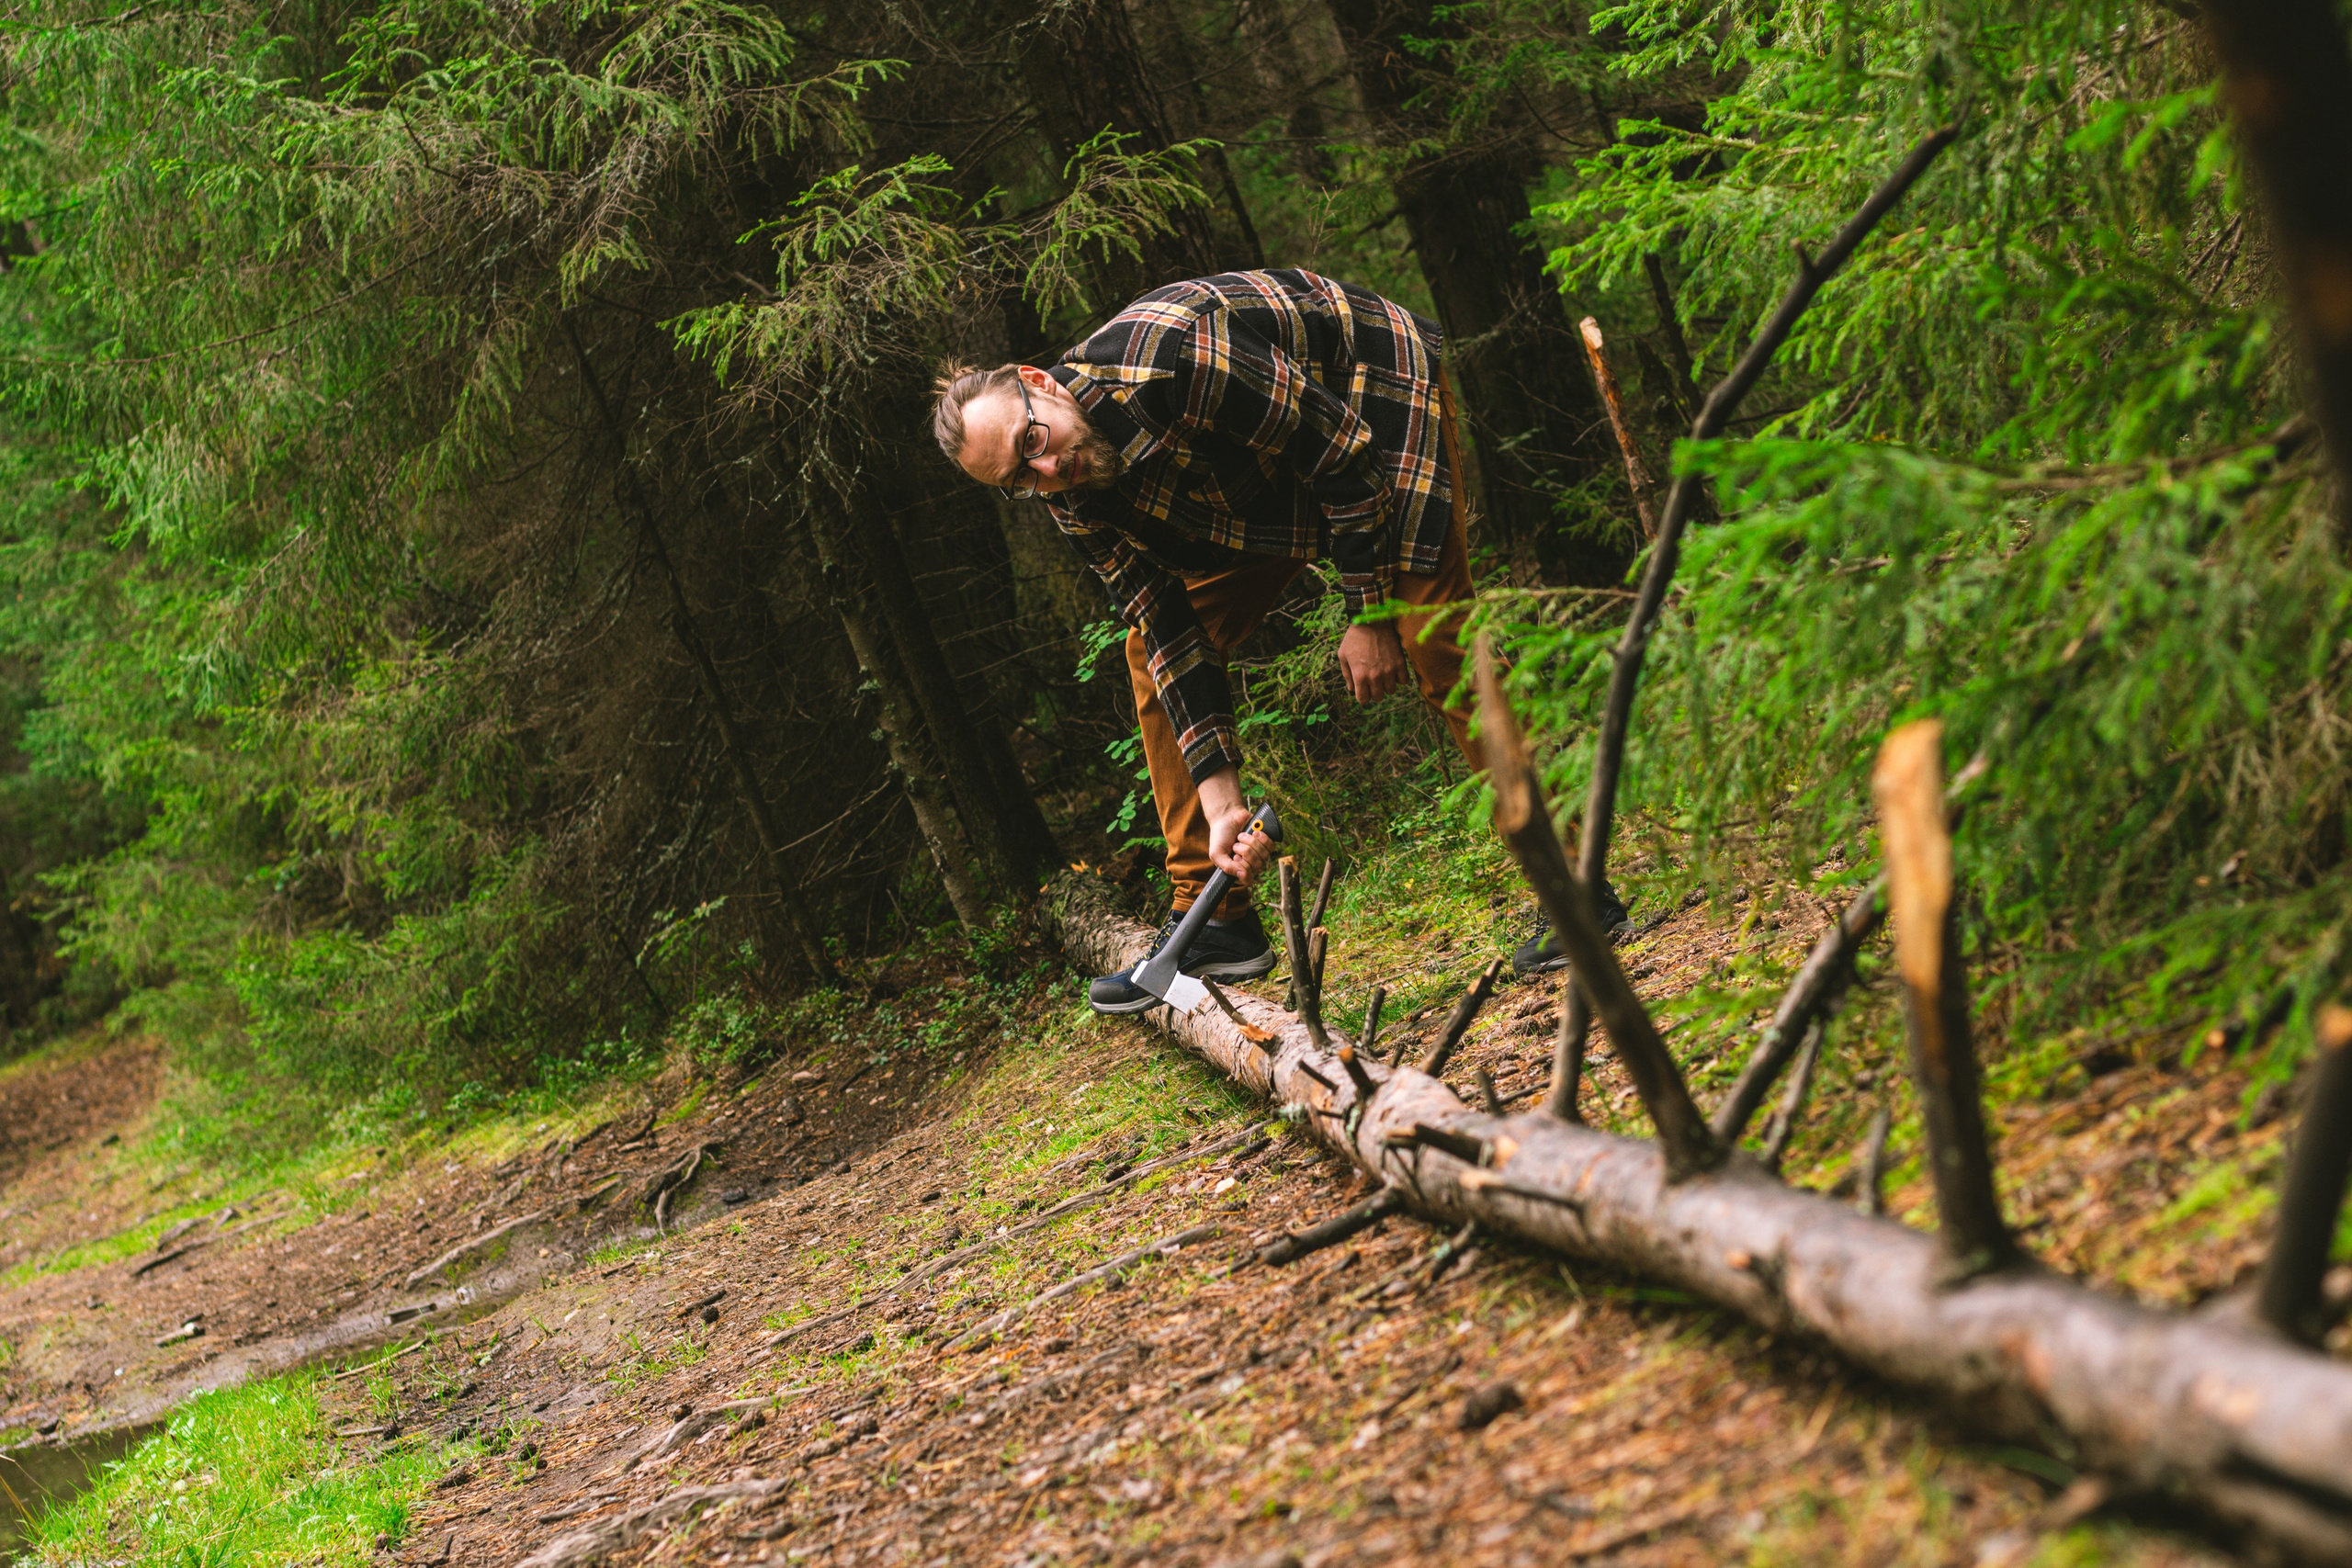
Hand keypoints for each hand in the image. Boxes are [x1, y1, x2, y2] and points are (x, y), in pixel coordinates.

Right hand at [1198, 766, 1276, 883]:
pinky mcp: (1265, 843)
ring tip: (1241, 836)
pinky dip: (1262, 838)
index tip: (1234, 856)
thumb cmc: (1220, 836)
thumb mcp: (1217, 853)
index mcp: (1237, 871)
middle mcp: (1249, 865)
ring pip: (1264, 856)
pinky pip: (1271, 846)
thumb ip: (1228, 867)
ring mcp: (1258, 854)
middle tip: (1235, 844)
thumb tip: (1244, 876)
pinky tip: (1254, 833)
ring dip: (1251, 843)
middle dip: (1245, 852)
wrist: (1227, 816)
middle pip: (1257, 866)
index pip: (1248, 879)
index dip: (1243, 867)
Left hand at [1338, 621, 1406, 702]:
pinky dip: (1399, 678)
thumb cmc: (1354, 638)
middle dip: (1374, 692)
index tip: (1363, 689)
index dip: (1362, 696)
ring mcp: (1389, 670)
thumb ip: (1347, 675)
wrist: (1371, 620)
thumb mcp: (1343, 656)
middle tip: (1373, 682)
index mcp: (1359, 676)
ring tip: (1383, 675)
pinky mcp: (1400, 663)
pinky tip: (1393, 670)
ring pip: (1391, 690)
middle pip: (1378, 697)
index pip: (1363, 699)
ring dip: (1387, 685)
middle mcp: (1375, 676)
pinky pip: (1404, 681)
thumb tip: (1352, 689)